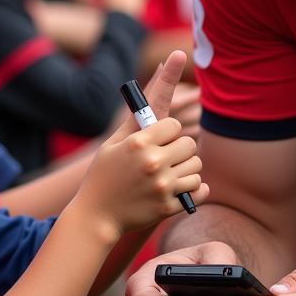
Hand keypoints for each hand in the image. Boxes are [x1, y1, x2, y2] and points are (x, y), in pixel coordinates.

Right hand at [75, 51, 206, 236]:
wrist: (95, 217)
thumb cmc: (102, 175)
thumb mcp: (112, 144)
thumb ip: (134, 119)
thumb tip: (155, 78)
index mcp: (139, 143)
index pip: (174, 125)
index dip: (169, 131)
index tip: (162, 138)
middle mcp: (153, 162)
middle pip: (189, 144)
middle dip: (180, 149)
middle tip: (167, 157)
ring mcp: (162, 186)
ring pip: (196, 167)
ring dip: (187, 169)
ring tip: (169, 175)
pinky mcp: (168, 207)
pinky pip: (199, 190)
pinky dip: (194, 190)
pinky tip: (180, 188)